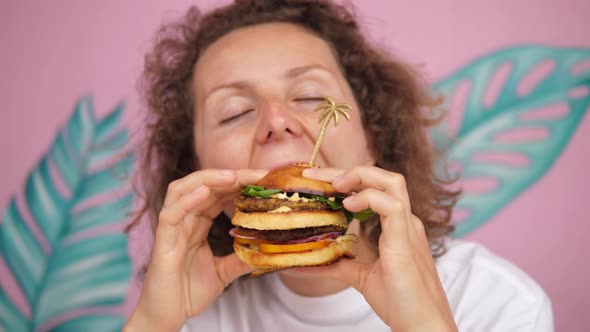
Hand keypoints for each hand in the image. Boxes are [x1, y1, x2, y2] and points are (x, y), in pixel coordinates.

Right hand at [125, 169, 265, 331]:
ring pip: (181, 190)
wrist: (167, 317)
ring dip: (207, 179)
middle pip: (203, 186)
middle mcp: (183, 221)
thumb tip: (267, 252)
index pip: (218, 194)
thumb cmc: (188, 293)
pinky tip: (204, 192)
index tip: (265, 180)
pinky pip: (170, 214)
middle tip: (258, 175)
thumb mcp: (224, 273)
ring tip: (232, 176)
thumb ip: (241, 259)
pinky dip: (186, 200)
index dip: (240, 184)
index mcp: (196, 224)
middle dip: (231, 176)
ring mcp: (171, 229)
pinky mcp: (162, 243)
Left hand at [299, 166, 457, 331]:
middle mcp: (405, 220)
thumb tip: (301, 265)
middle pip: (382, 176)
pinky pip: (392, 205)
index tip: (316, 179)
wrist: (423, 325)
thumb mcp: (360, 277)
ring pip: (392, 181)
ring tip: (334, 185)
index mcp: (398, 225)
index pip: (374, 187)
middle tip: (315, 174)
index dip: (347, 178)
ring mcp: (408, 227)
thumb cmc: (400, 301)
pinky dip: (368, 198)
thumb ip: (337, 265)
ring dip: (359, 176)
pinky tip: (347, 206)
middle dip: (348, 170)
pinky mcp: (406, 240)